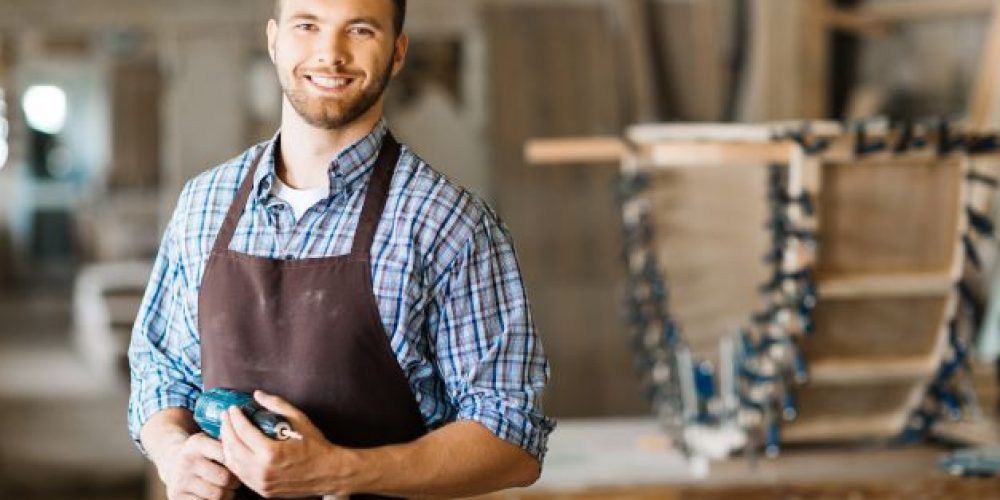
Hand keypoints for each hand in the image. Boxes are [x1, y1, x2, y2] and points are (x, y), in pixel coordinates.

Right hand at [155, 432, 240, 499]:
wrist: (173, 461)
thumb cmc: (203, 453)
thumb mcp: (211, 442)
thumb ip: (228, 446)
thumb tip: (245, 458)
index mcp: (197, 443)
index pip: (227, 456)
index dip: (237, 464)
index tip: (239, 466)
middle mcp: (186, 460)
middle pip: (224, 478)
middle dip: (234, 483)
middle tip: (235, 482)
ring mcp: (180, 479)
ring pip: (216, 495)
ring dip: (226, 495)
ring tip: (227, 490)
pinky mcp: (176, 495)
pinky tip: (212, 496)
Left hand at [220, 391, 356, 497]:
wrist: (329, 472)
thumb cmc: (317, 446)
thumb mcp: (300, 420)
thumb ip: (277, 405)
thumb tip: (258, 394)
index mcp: (271, 453)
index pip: (243, 432)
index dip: (235, 417)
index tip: (233, 408)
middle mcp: (263, 470)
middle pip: (233, 447)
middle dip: (226, 429)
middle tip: (226, 417)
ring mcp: (262, 483)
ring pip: (232, 463)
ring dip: (227, 445)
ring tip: (228, 431)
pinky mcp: (263, 490)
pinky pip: (241, 475)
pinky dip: (234, 460)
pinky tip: (235, 449)